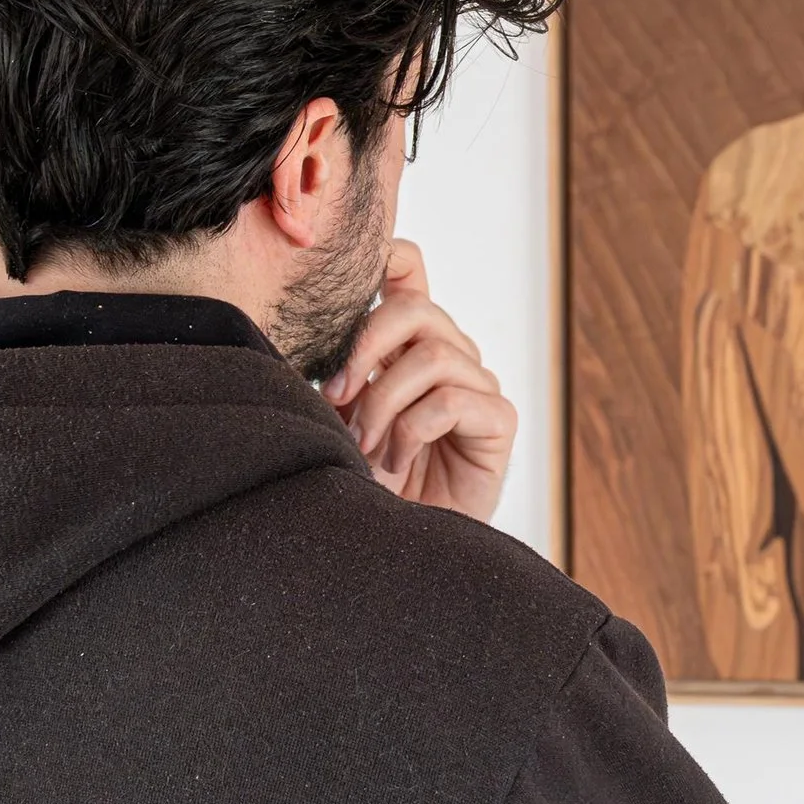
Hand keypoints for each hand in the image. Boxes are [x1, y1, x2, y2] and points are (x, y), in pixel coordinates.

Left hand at [325, 240, 516, 520]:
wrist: (395, 546)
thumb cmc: (364, 480)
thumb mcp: (334, 415)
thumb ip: (334, 370)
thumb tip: (304, 328)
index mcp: (408, 344)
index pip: (409, 273)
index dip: (387, 257)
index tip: (347, 282)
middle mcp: (448, 355)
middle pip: (415, 308)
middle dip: (363, 349)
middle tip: (335, 398)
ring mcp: (477, 386)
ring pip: (433, 356)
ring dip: (384, 403)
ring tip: (364, 447)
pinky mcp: (498, 421)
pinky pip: (453, 401)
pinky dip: (412, 430)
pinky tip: (396, 462)